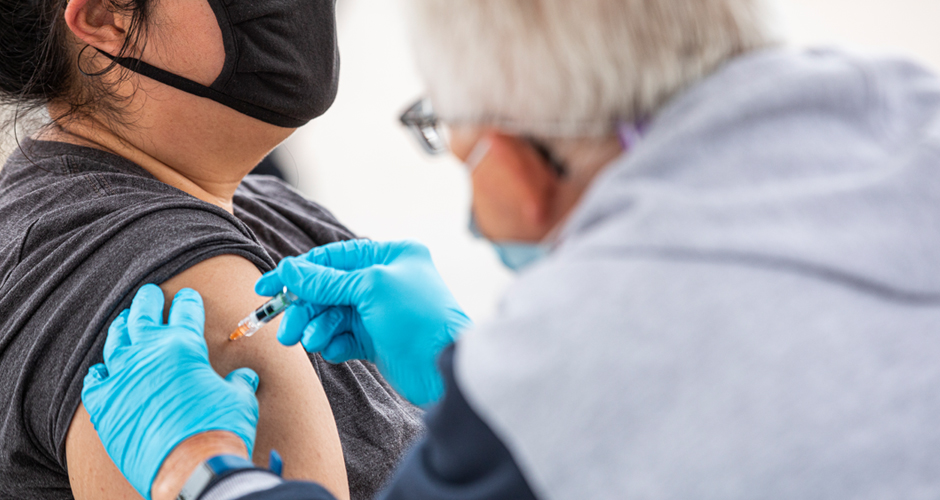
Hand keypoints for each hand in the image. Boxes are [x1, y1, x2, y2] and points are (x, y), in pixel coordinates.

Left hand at [82, 285, 259, 499]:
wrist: (189, 469)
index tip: (187, 295)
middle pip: (143, 315)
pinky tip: (102, 370)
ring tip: (125, 321)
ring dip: (122, 328)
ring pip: (116, 341)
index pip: (184, 310)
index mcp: (183, 346)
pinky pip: (95, 380)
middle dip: (148, 300)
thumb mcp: (239, 400)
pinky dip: (99, 372)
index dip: (188, 300)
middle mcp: (148, 354)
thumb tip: (244, 377)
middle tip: (150, 293)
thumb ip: (238, 383)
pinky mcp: (104, 405)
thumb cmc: (219, 431)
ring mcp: (122, 378)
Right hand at [256, 240, 471, 405]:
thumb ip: (326, 281)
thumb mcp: (369, 289)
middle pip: (329, 289)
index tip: (268, 286)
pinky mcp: (376, 339)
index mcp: (390, 256)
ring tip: (309, 341)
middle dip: (305, 308)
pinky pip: (343, 337)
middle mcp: (384, 280)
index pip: (334, 258)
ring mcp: (380, 311)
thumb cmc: (418, 318)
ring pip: (333, 315)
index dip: (299, 272)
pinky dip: (332, 342)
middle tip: (286, 329)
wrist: (443, 367)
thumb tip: (289, 270)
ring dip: (316, 327)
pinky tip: (332, 349)